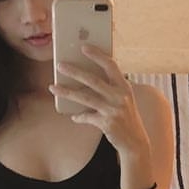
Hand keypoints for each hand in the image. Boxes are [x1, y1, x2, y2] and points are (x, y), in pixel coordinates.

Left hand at [49, 45, 151, 159]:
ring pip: (85, 98)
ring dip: (67, 92)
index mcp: (125, 87)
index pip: (111, 65)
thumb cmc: (126, 117)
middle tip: (59, 65)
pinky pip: (87, 117)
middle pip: (93, 80)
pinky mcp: (107, 123)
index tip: (83, 47)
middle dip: (74, 72)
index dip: (97, 55)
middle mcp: (120, 97)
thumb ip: (111, 88)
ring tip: (53, 87)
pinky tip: (74, 116)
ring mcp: (113, 110)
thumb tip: (85, 77)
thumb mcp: (124, 99)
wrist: (135, 142)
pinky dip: (79, 116)